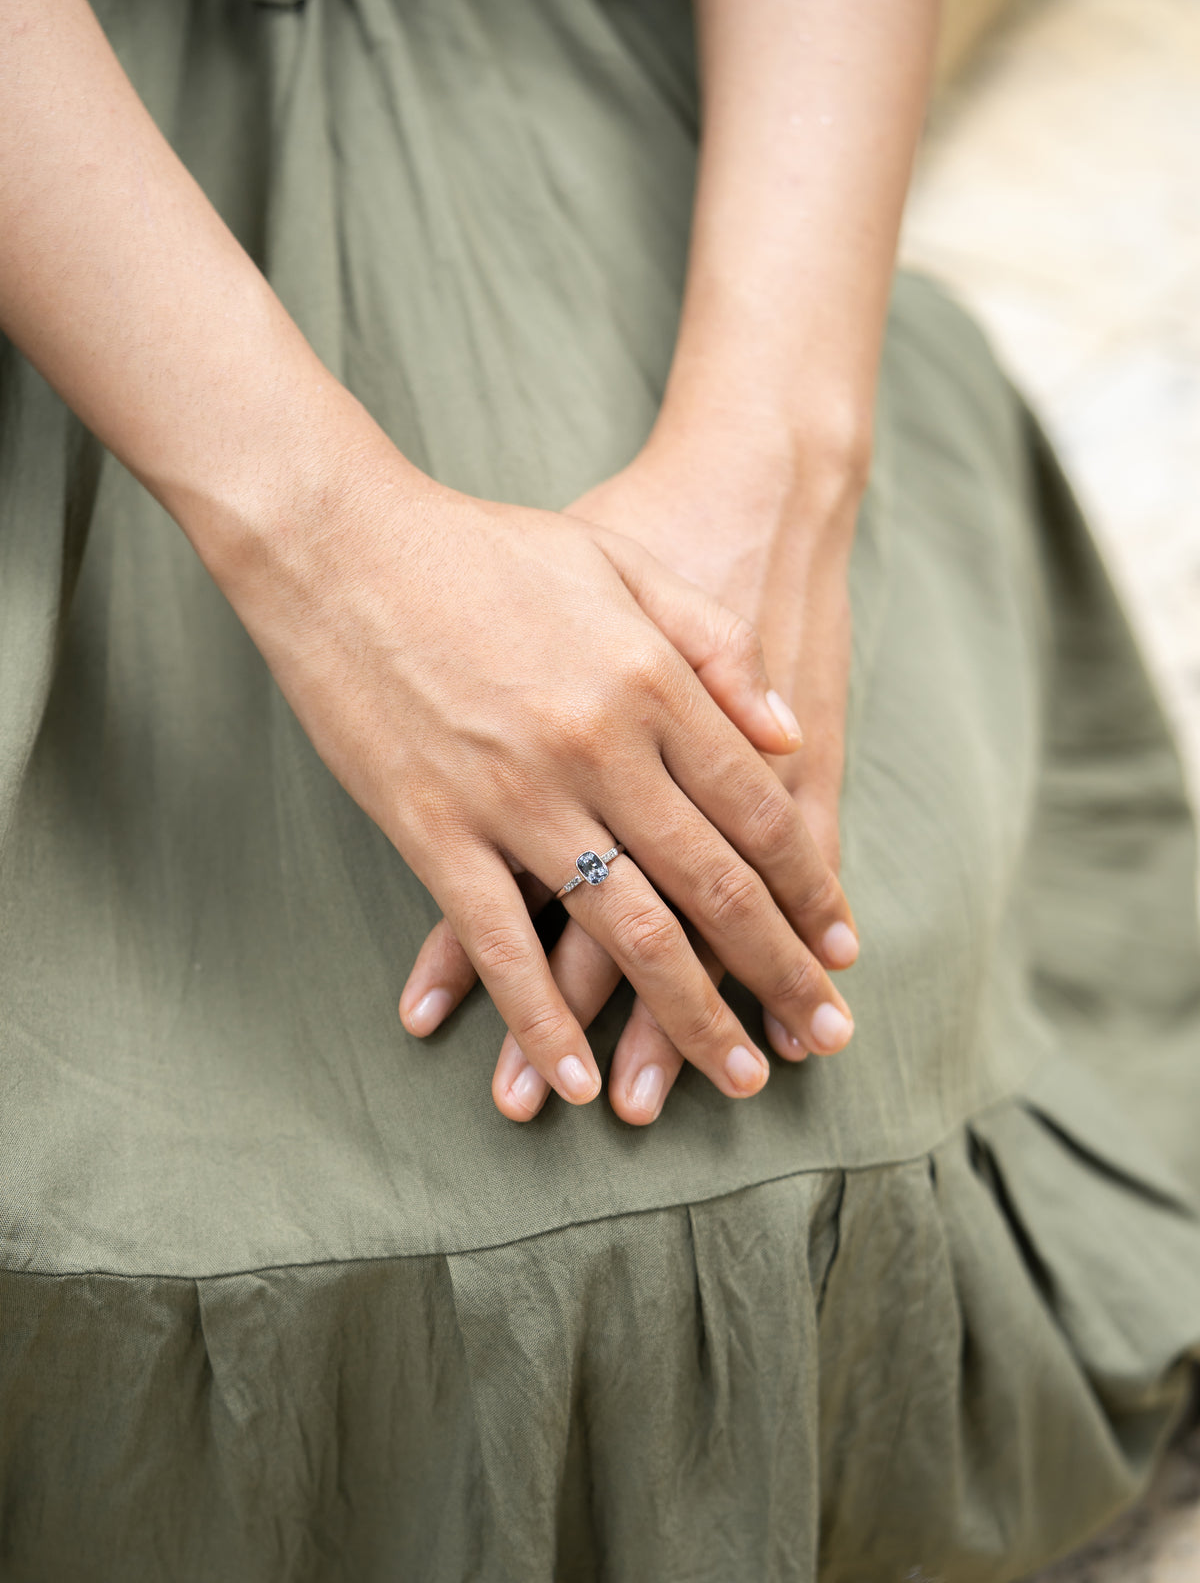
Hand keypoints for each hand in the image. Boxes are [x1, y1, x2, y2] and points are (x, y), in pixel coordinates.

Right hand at [210, 443, 858, 1115]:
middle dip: (779, 970)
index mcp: (652, 682)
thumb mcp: (622, 564)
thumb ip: (715, 646)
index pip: (759, 810)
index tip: (842, 946)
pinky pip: (499, 944)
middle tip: (826, 1038)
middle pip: (714, 884)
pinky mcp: (432, 828)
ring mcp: (514, 796)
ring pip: (625, 932)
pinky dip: (539, 1019)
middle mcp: (600, 749)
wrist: (338, 539)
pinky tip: (574, 1078)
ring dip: (687, 1016)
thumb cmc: (485, 546)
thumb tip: (788, 734)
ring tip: (734, 1078)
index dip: (810, 889)